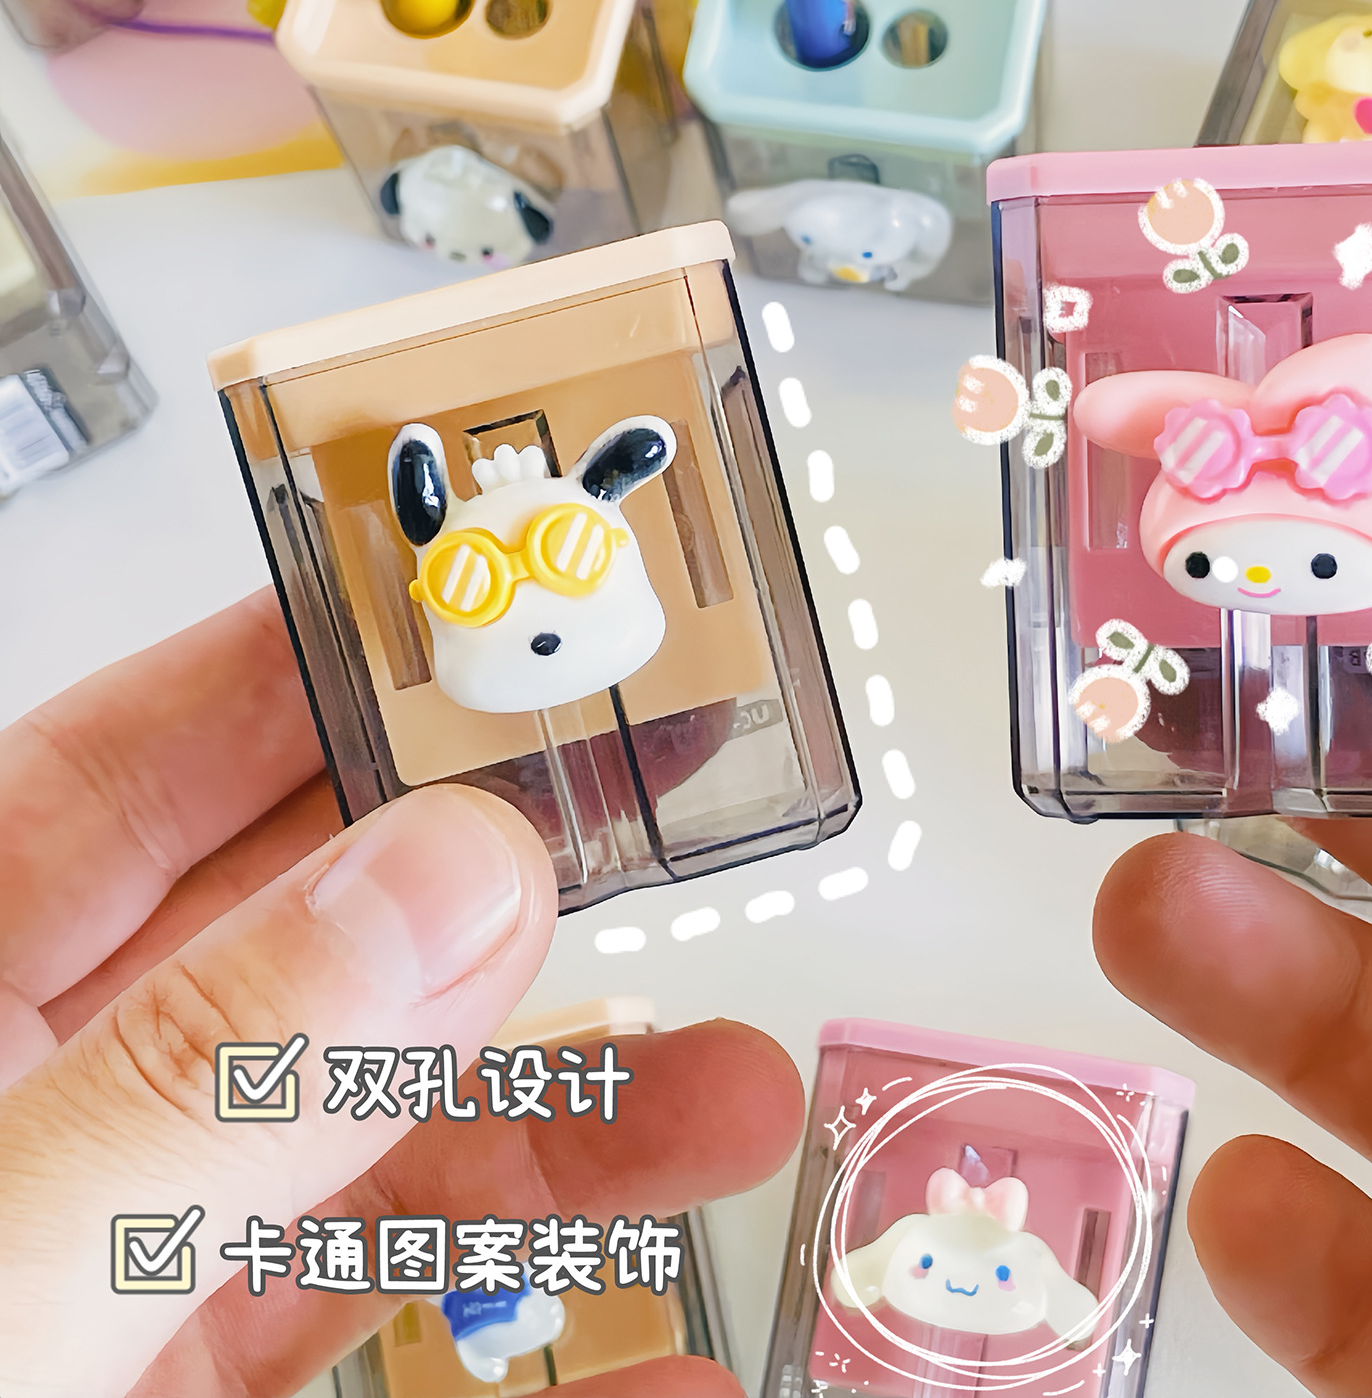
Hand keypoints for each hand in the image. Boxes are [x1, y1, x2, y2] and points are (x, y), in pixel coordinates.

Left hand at [0, 591, 802, 1397]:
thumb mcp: (3, 1258)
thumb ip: (208, 1073)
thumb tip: (458, 871)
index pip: (129, 778)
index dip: (310, 674)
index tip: (488, 614)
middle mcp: (47, 1123)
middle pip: (310, 945)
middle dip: (508, 884)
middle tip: (666, 805)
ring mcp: (121, 1274)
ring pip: (381, 1149)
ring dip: (575, 1130)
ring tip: (733, 1098)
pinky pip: (392, 1350)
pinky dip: (546, 1371)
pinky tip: (667, 1374)